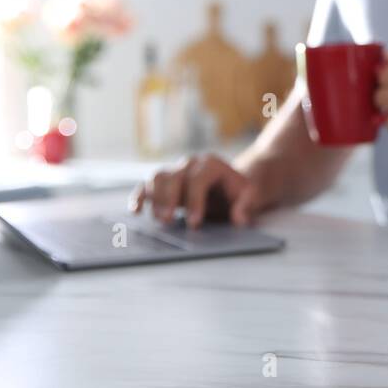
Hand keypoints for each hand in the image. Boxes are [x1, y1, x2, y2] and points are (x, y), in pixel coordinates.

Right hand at [129, 154, 275, 227]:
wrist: (231, 184)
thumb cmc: (240, 191)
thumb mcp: (251, 196)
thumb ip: (246, 205)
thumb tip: (239, 219)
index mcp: (211, 164)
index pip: (198, 179)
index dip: (195, 201)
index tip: (194, 222)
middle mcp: (190, 164)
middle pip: (173, 176)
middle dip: (169, 199)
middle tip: (167, 221)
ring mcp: (175, 172)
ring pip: (157, 177)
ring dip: (153, 198)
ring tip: (157, 219)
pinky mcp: (164, 184)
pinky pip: (147, 186)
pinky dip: (140, 196)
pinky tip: (136, 211)